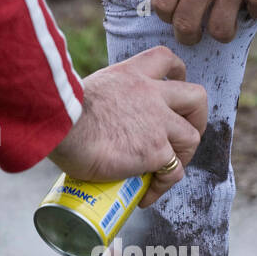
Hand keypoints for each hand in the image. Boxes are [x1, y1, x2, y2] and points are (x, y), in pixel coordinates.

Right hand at [48, 46, 206, 206]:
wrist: (61, 125)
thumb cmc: (59, 112)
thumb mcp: (85, 93)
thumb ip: (101, 103)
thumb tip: (90, 125)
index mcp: (132, 75)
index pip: (166, 59)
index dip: (178, 73)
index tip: (174, 87)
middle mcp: (151, 94)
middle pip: (196, 97)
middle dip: (197, 118)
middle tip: (182, 137)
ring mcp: (158, 123)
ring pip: (192, 137)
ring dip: (182, 157)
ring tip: (162, 173)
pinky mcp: (155, 151)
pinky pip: (173, 172)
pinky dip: (163, 186)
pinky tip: (145, 196)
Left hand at [150, 0, 256, 44]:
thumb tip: (180, 3)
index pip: (162, 2)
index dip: (168, 17)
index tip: (176, 18)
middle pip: (185, 24)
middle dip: (189, 37)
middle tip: (196, 37)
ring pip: (219, 31)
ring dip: (225, 31)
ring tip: (231, 20)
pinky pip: (255, 16)